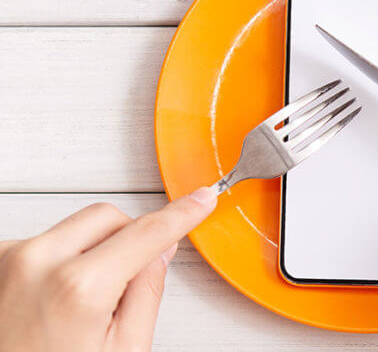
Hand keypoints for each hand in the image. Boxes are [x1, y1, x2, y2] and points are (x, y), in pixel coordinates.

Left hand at [0, 187, 216, 351]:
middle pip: (108, 217)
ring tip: (82, 302)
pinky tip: (56, 300)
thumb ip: (147, 295)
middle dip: (129, 238)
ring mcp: (8, 260)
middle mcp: (36, 262)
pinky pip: (45, 242)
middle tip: (130, 278)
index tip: (200, 199)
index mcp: (78, 288)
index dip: (181, 214)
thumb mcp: (124, 351)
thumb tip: (158, 254)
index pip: (147, 233)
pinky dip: (62, 260)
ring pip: (74, 228)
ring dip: (92, 251)